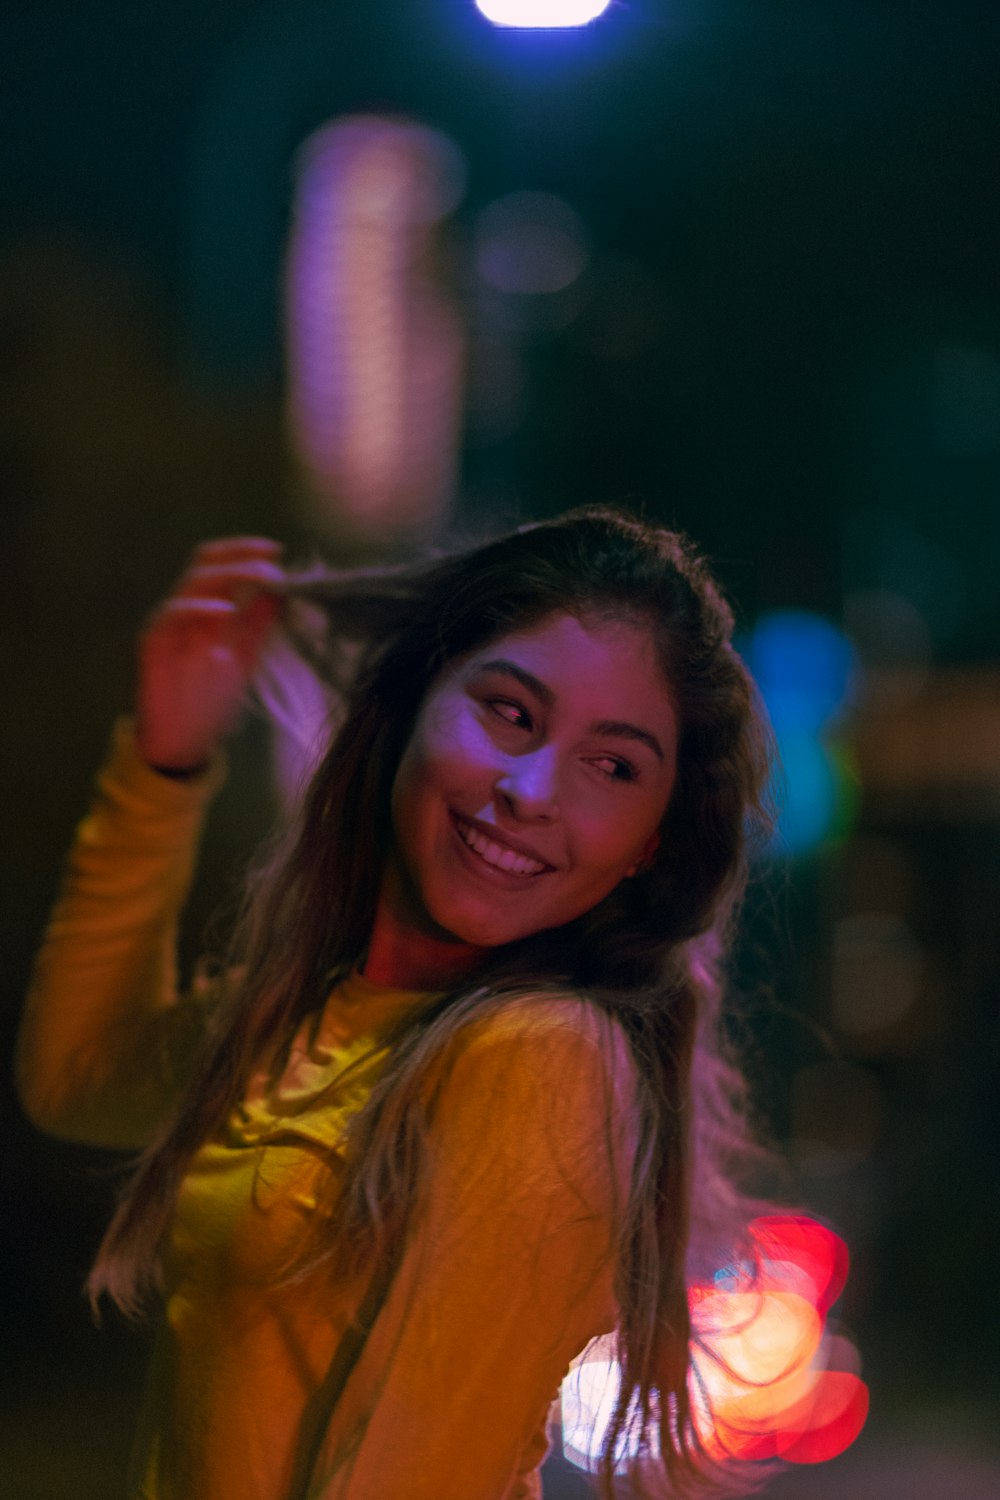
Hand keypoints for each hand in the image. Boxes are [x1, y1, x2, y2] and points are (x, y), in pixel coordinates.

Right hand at [134, 537, 284, 771]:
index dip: (246, 551)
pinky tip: (224, 609)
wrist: (182, 739)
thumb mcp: (245, 656)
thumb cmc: (210, 699)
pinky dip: (199, 607)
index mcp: (207, 609)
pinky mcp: (153, 641)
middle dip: (240, 555)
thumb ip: (259, 622)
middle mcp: (186, 609)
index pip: (222, 565)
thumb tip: (282, 588)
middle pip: (206, 563)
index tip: (277, 550)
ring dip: (228, 574)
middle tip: (270, 560)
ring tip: (259, 576)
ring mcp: (167, 622)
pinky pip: (172, 614)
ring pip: (191, 582)